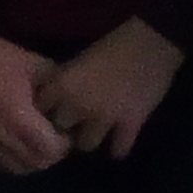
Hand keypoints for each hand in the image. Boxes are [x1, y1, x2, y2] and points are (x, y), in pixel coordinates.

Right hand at [0, 21, 66, 174]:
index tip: (66, 131)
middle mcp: (1, 136)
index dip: (64, 144)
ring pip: (14, 168)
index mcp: (20, 119)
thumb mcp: (40, 67)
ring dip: (30, 161)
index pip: (51, 151)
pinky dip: (7, 162)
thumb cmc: (3, 58)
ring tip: (35, 144)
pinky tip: (13, 148)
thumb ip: (59, 89)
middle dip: (50, 155)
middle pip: (35, 164)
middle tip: (54, 139)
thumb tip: (74, 102)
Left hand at [34, 19, 182, 159]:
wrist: (153, 42)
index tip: (51, 109)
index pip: (39, 108)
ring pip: (86, 145)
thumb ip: (66, 79)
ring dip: (90, 138)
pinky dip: (118, 148)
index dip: (45, 109)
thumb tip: (55, 95)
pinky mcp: (129, 125)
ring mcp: (104, 118)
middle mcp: (78, 106)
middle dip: (65, 127)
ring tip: (96, 132)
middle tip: (74, 122)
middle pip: (60, 131)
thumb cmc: (116, 44)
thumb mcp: (81, 58)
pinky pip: (118, 150)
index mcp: (62, 85)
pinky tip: (119, 142)